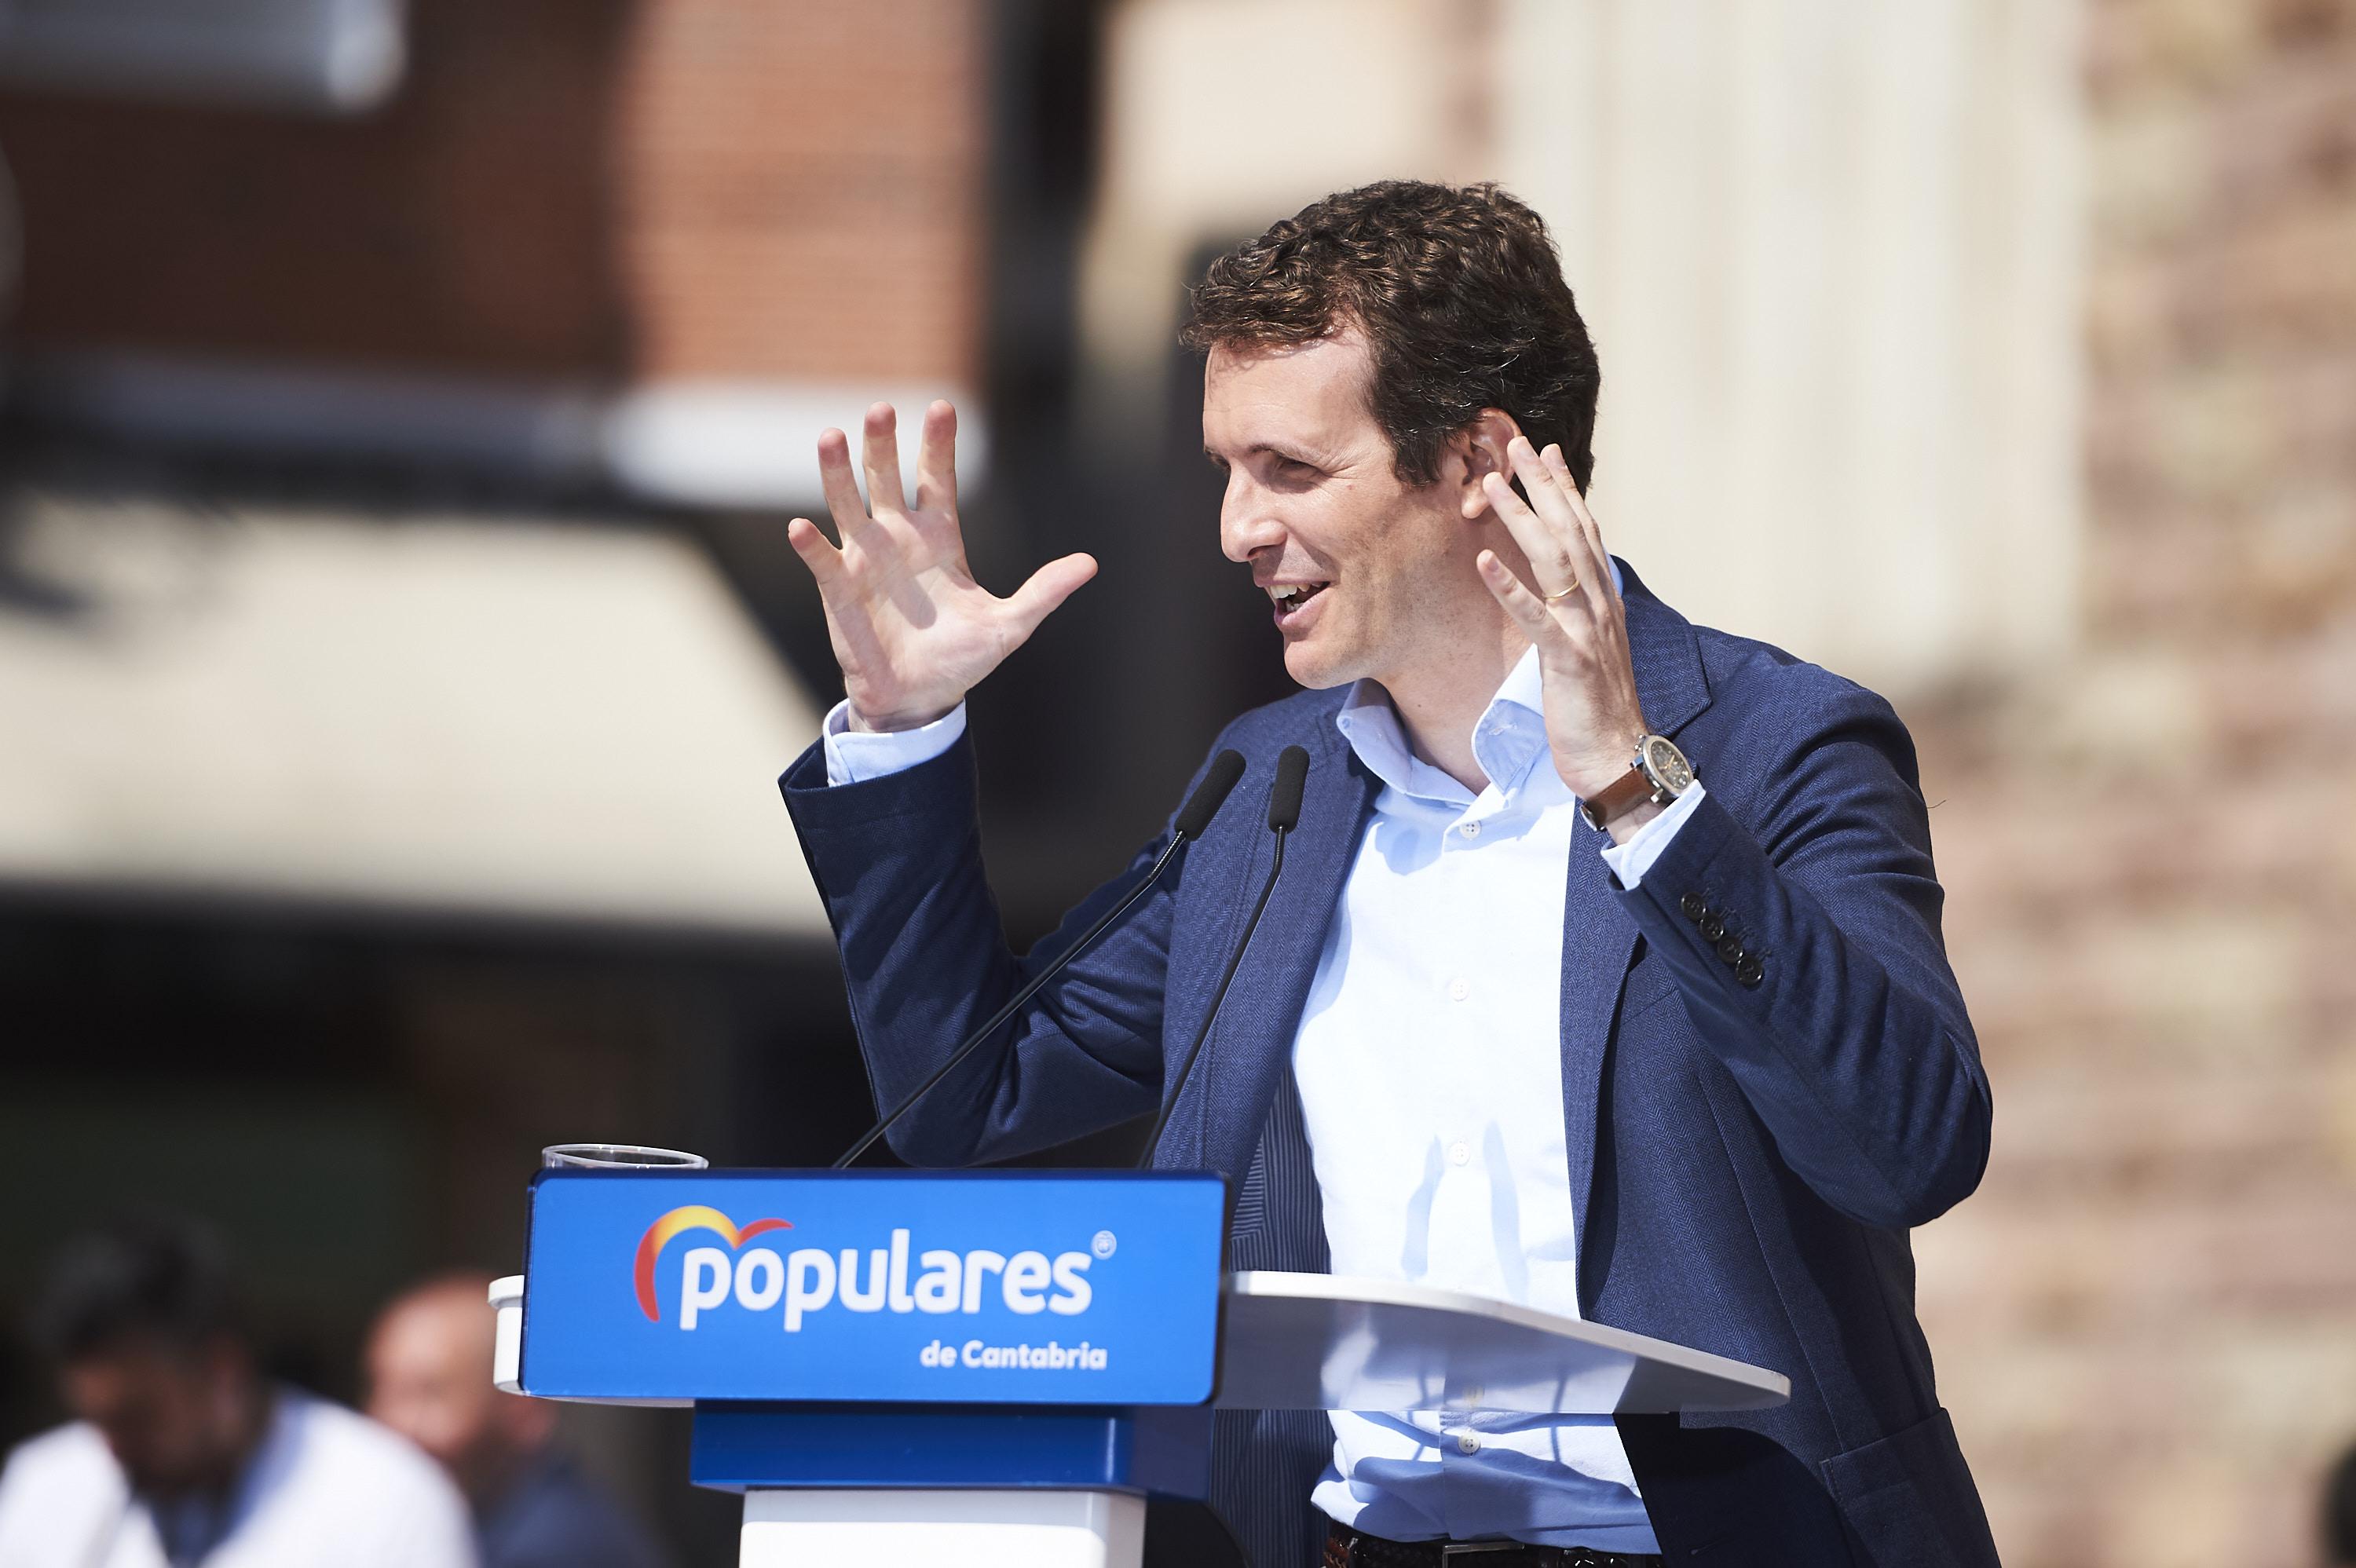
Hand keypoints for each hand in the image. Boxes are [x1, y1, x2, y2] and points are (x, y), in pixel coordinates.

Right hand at [785, 401, 1096, 730]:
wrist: (921, 700)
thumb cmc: (962, 660)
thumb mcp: (1010, 626)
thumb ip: (1044, 592)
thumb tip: (1090, 564)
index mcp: (941, 538)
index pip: (938, 479)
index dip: (939, 445)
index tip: (942, 407)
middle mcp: (898, 538)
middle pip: (887, 478)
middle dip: (882, 444)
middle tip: (881, 409)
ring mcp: (864, 560)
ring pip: (847, 504)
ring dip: (837, 473)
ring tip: (830, 437)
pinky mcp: (839, 591)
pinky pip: (822, 562)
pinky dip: (811, 546)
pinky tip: (802, 527)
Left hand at [1473, 438, 1651, 832]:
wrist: (1617, 757)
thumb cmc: (1597, 709)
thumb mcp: (1588, 649)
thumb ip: (1578, 613)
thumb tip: (1565, 586)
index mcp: (1604, 601)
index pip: (1585, 532)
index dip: (1564, 490)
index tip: (1545, 453)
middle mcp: (1600, 605)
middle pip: (1570, 531)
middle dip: (1542, 485)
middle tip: (1516, 443)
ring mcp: (1587, 630)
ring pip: (1554, 560)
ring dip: (1522, 518)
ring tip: (1492, 484)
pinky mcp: (1568, 660)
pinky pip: (1537, 617)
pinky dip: (1511, 587)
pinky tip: (1485, 560)